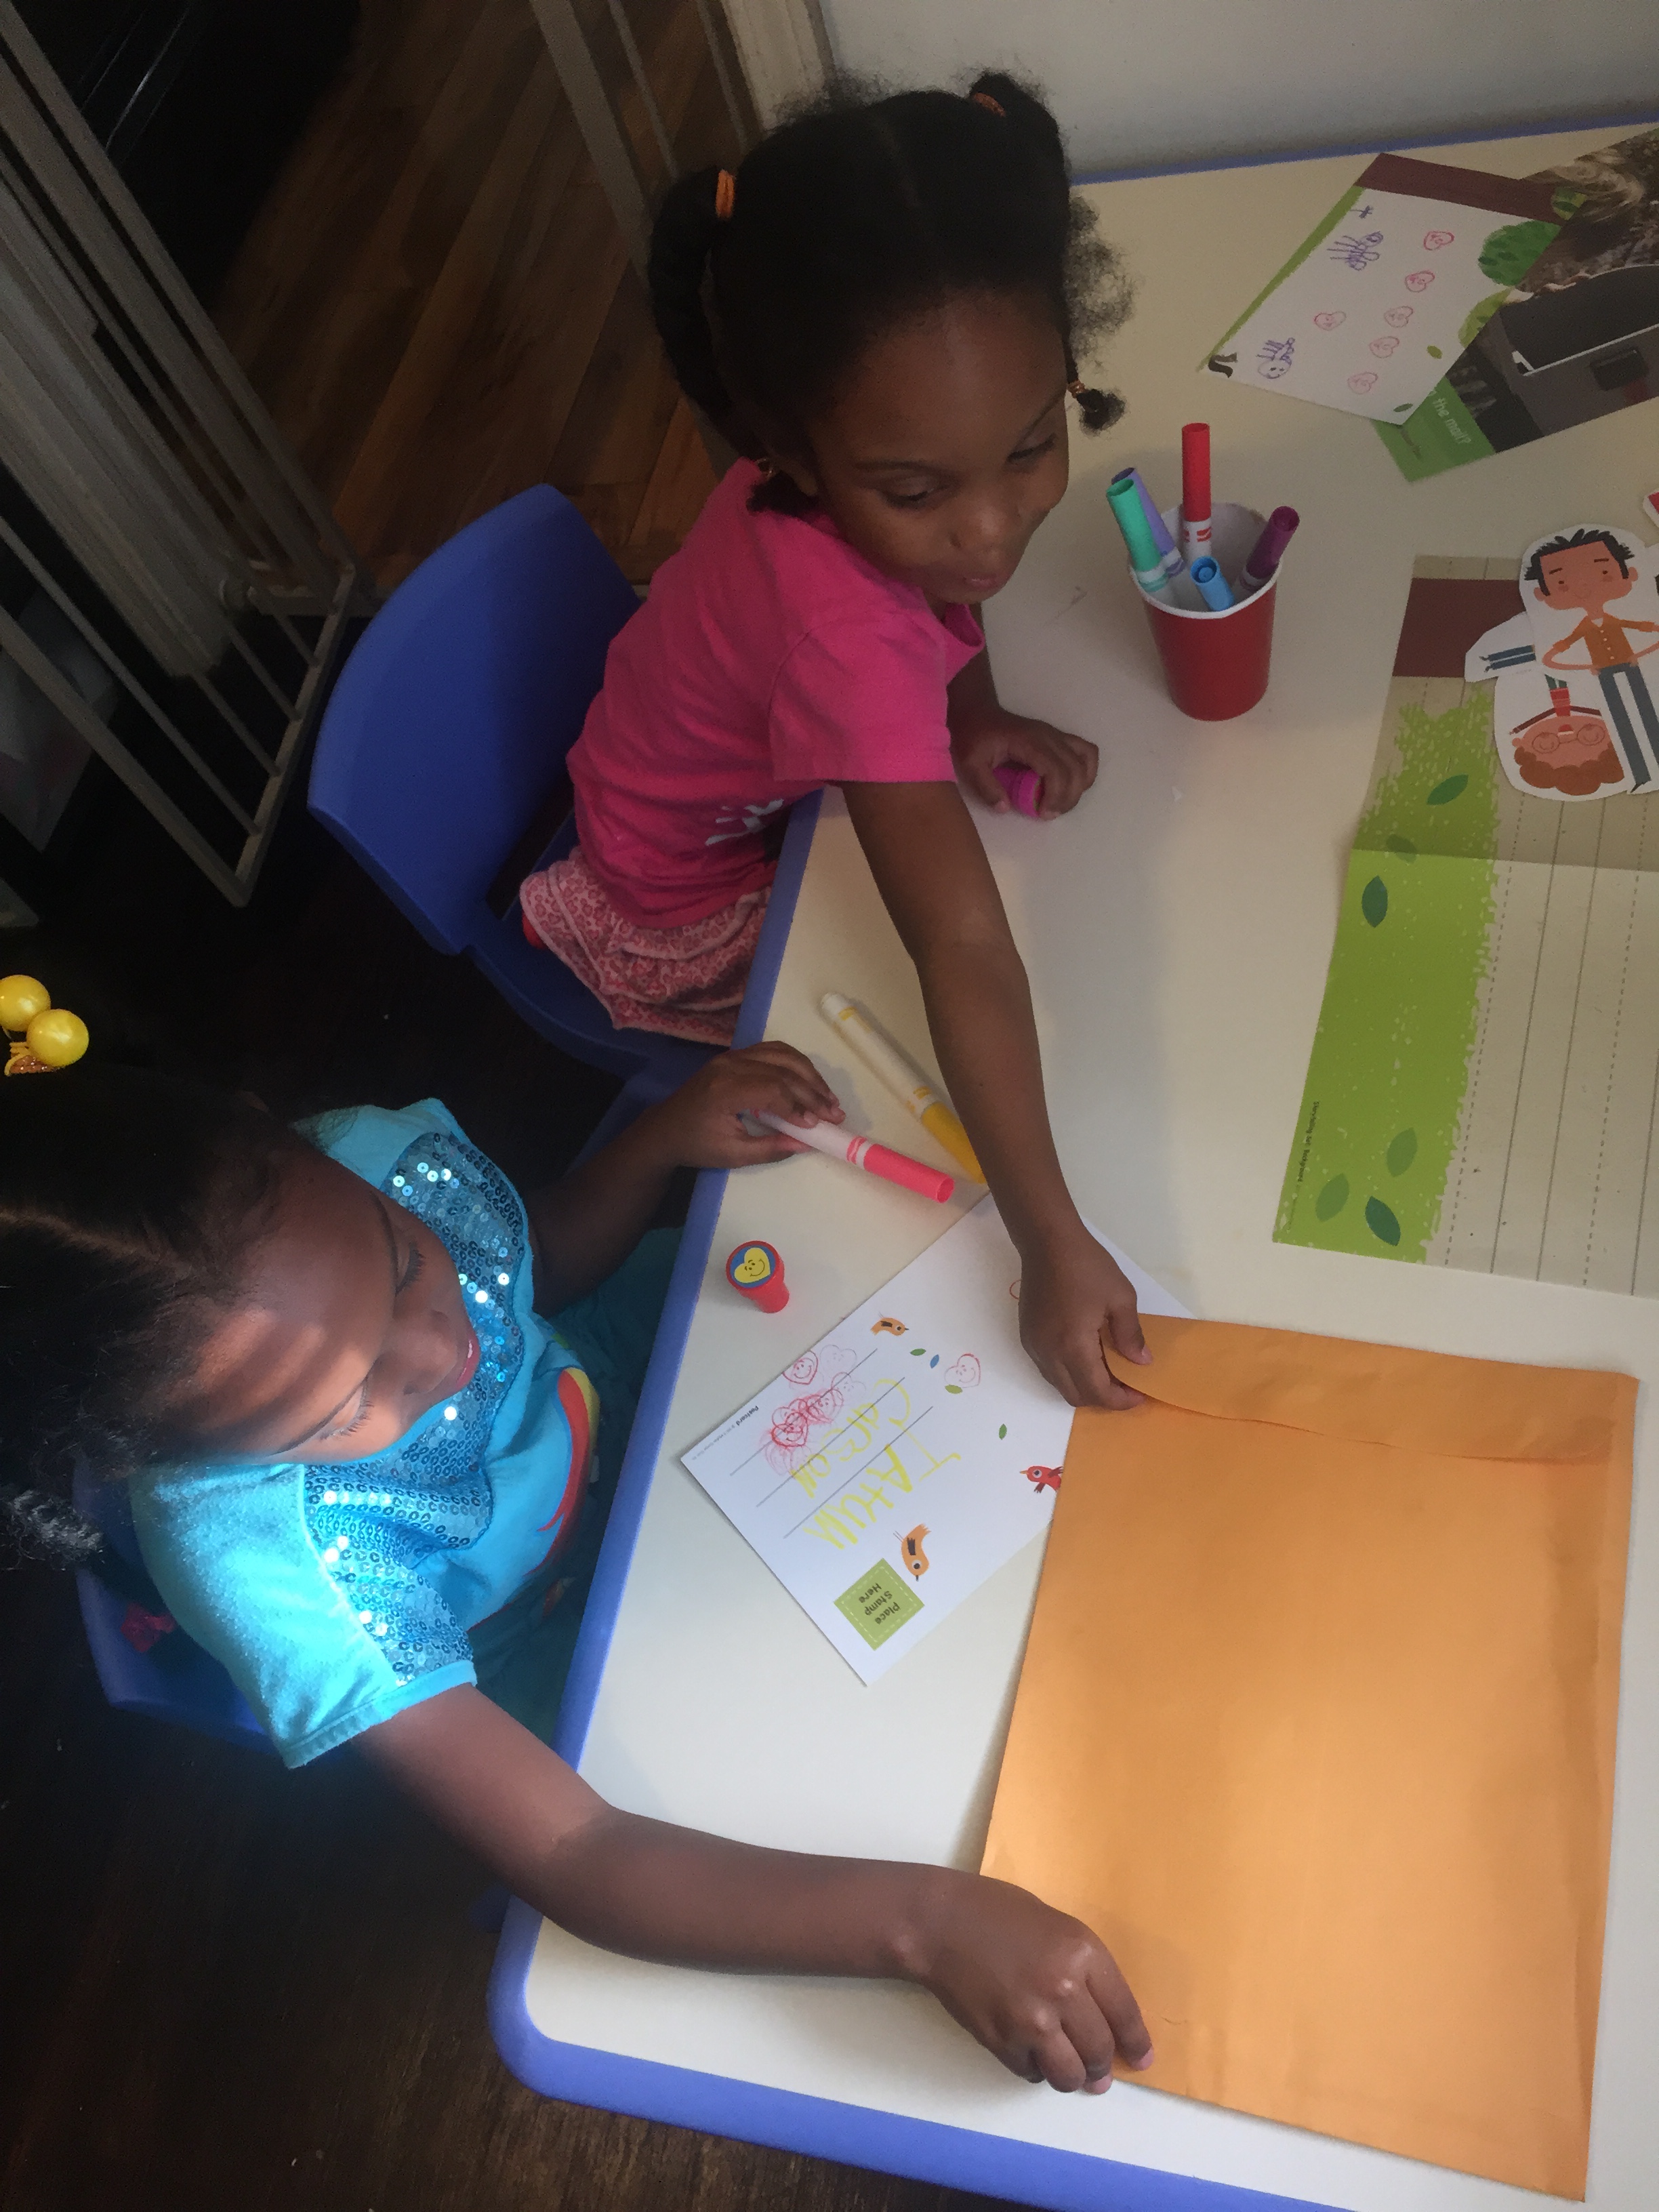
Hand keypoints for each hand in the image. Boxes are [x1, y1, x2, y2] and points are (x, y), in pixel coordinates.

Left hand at [642, 1042, 842, 1170]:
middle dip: (813, 1092)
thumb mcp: (733, 1154)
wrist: (666, 1128)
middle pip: (783, 1070)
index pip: (774, 1090)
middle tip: (835, 1113)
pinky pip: (772, 1050)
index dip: (799, 1106)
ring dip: (809, 1075)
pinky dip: (795, 1063)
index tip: (817, 1125)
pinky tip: (809, 1080)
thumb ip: (770, 1148)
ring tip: (828, 1097)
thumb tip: (807, 1143)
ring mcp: (733, 1056)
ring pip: (782, 1055)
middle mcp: (730, 1065)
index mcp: (725, 1090)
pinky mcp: (735, 1055)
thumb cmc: (697, 1144)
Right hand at [903, 1867, 1153, 2092]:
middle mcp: (1063, 1991)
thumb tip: (1103, 2021)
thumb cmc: (1000, 1913)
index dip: (1136, 2042)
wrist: (940, 1922)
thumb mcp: (1058, 1927)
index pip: (1124, 2013)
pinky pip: (1031, 2073)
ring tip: (1066, 2067)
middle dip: (1103, 2066)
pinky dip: (1035, 2068)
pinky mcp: (1001, 2042)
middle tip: (1099, 2070)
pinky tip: (1028, 2049)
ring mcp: (1031, 2021)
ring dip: (1072, 2076)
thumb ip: (1084, 1970)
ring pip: (1068, 2075)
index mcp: (1082, 1953)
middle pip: (1099, 2051)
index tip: (1141, 2059)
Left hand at [950, 709, 1098, 820]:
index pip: (1056, 769)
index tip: (1043, 813)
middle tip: (1049, 813)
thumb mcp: (970, 763)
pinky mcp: (1059, 738)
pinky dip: (1086, 771)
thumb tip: (1004, 807)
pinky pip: (1086, 752)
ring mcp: (1057, 735)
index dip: (1056, 795)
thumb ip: (986, 787)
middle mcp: (1049, 736)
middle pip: (1075, 768)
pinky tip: (1072, 786)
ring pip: (1086, 759)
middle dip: (1068, 797)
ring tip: (1061, 803)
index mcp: (1029, 741)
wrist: (978, 713)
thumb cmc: (974, 737)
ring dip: (1080, 786)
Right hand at [1018, 1226, 1149, 1408]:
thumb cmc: (1087, 1266)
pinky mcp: (1027, 1337)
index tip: (1139, 1394)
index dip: (1120, 1401)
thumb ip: (1130, 1335)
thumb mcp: (1121, 1297)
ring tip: (1107, 1369)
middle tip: (1125, 1383)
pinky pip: (1049, 1369)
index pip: (1097, 1392)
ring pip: (1059, 1385)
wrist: (1047, 1241)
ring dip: (1084, 1386)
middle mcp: (1049, 1353)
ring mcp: (1034, 1346)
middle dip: (1103, 1398)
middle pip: (1075, 1396)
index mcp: (1073, 1346)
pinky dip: (1069, 1372)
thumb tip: (1141, 1362)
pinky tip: (1085, 1353)